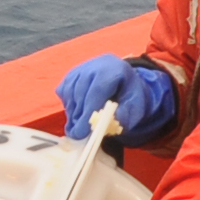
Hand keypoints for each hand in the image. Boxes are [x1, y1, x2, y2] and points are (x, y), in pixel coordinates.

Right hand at [56, 53, 180, 145]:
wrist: (124, 80)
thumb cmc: (129, 95)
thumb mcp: (135, 107)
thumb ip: (124, 116)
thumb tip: (106, 125)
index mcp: (114, 70)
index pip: (97, 90)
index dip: (88, 112)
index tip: (82, 131)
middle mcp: (95, 65)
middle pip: (80, 92)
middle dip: (78, 116)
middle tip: (78, 134)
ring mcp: (81, 68)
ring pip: (70, 93)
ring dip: (73, 112)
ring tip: (79, 126)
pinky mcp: (71, 74)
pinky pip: (64, 92)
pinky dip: (68, 105)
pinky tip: (78, 113)